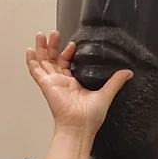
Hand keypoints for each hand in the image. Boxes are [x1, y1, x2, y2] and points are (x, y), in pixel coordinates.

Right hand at [25, 30, 131, 158]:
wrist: (80, 125)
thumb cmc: (90, 117)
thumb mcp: (106, 94)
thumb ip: (115, 82)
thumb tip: (128, 72)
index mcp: (72, 84)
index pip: (66, 63)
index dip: (68, 52)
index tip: (73, 44)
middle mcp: (61, 82)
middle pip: (53, 59)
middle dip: (53, 45)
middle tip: (54, 33)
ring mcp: (52, 82)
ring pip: (43, 62)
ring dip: (42, 48)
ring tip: (41, 35)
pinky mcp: (46, 85)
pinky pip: (36, 71)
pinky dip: (31, 61)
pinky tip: (29, 50)